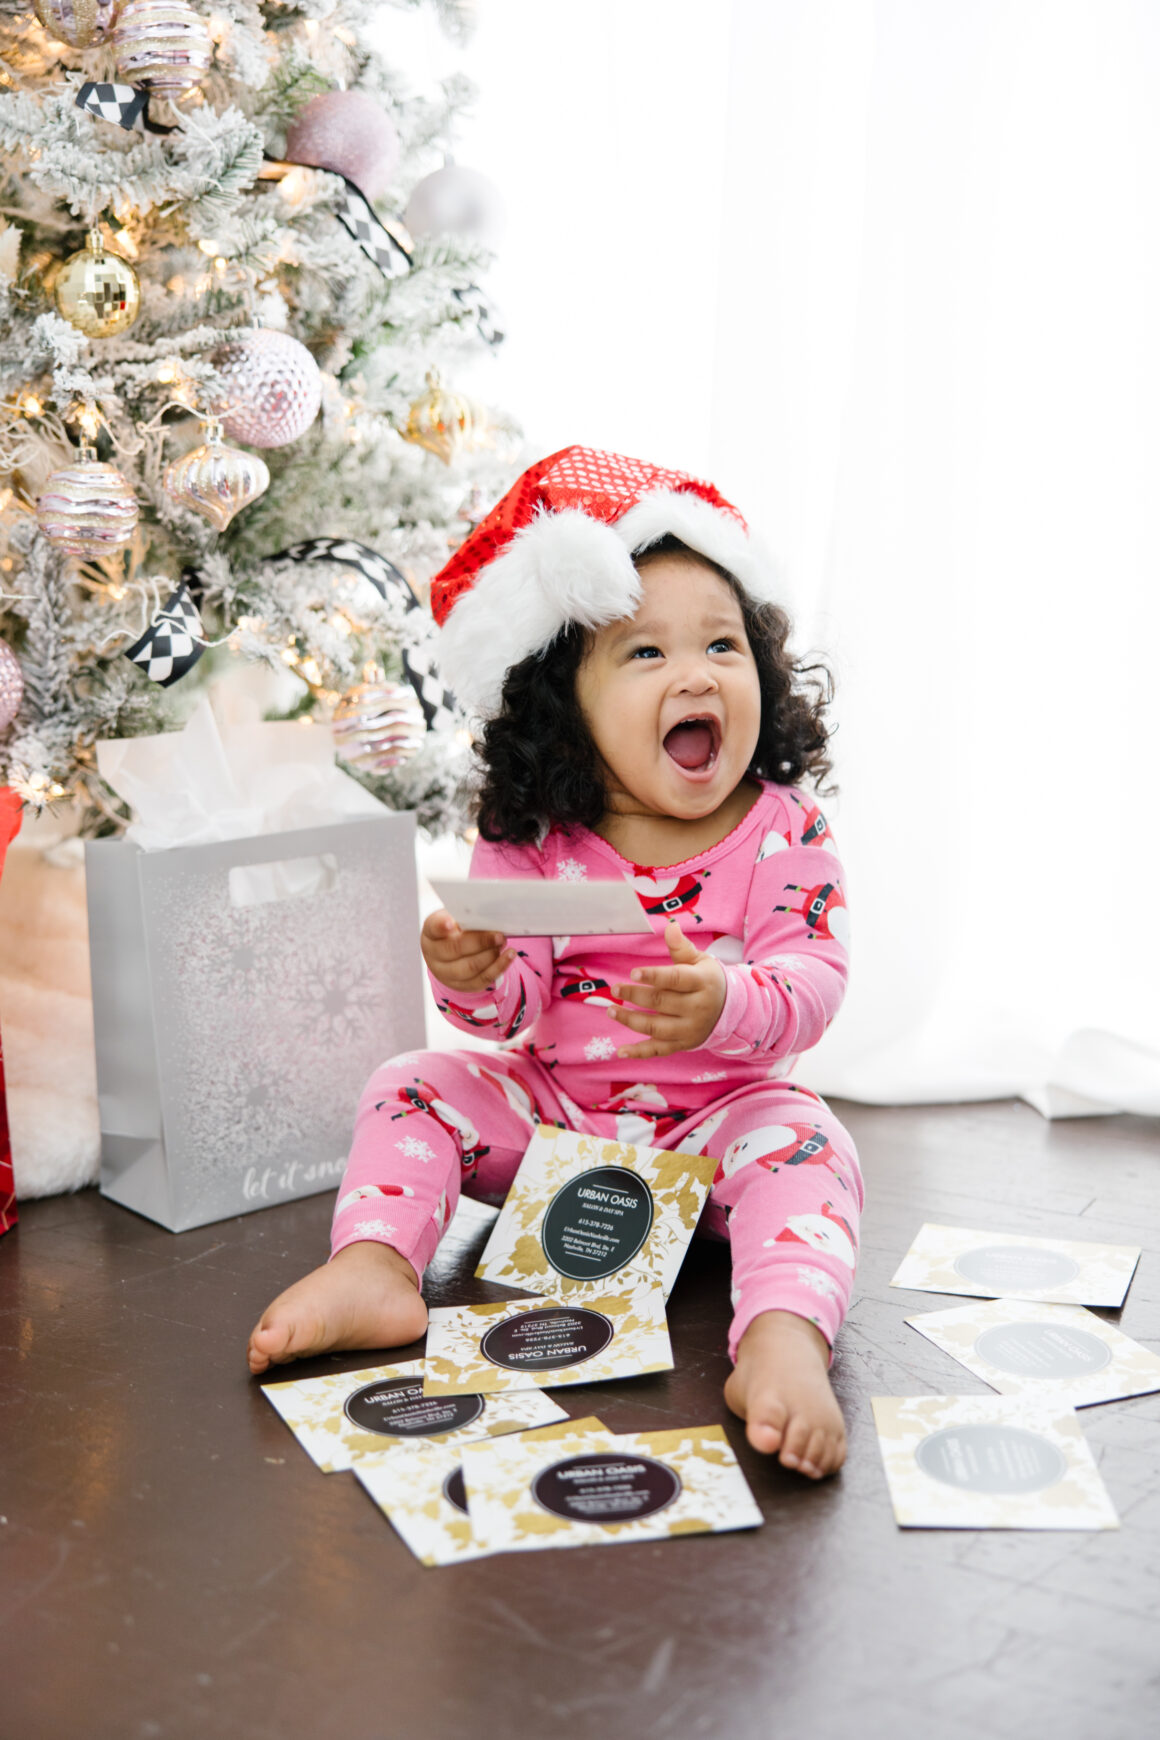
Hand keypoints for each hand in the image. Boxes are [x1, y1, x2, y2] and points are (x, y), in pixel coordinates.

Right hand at [421, 908, 514, 994]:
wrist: (450, 951)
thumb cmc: (456, 929)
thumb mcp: (455, 918)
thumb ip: (466, 917)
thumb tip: (488, 916)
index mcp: (430, 934)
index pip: (433, 929)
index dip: (441, 926)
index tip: (450, 923)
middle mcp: (434, 956)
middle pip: (455, 950)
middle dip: (480, 942)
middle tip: (498, 935)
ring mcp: (446, 974)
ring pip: (469, 968)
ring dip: (490, 955)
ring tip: (503, 943)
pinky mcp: (462, 985)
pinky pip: (482, 979)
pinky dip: (499, 967)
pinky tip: (509, 956)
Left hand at [608, 917, 726, 1058]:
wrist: (731, 1010)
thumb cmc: (707, 979)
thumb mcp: (700, 961)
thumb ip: (682, 948)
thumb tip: (670, 927)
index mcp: (701, 982)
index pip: (675, 979)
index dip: (653, 976)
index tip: (633, 972)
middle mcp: (697, 1008)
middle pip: (661, 1002)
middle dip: (635, 996)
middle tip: (615, 989)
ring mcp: (690, 1029)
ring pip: (657, 1027)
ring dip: (631, 1021)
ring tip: (611, 1011)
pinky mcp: (683, 1044)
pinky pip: (659, 1050)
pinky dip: (639, 1052)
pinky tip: (621, 1051)